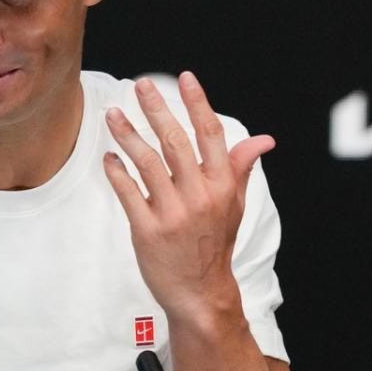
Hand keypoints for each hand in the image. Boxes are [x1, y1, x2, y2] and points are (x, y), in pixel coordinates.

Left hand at [102, 71, 274, 321]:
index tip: (185, 77)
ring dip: (127, 135)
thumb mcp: (233, 205)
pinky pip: (128, 193)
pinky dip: (117, 172)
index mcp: (222, 186)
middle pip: (175, 141)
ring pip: (147, 163)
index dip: (198, 103)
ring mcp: (173, 213)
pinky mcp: (148, 230)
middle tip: (140, 84)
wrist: (200, 292)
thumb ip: (239, 168)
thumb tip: (263, 139)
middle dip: (156, 109)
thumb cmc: (214, 242)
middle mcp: (200, 196)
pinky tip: (108, 157)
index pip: (211, 134)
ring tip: (112, 114)